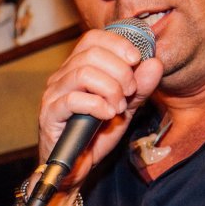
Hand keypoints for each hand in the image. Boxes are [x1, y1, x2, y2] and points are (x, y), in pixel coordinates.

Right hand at [38, 28, 163, 190]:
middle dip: (120, 71)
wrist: (77, 166)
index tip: (136, 60)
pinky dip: (98, 105)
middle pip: (91, 53)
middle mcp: (62, 77)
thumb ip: (140, 87)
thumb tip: (154, 63)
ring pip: (83, 73)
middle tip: (130, 92)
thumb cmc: (96, 134)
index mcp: (77, 68)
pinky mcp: (49, 114)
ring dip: (110, 88)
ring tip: (118, 107)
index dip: (118, 44)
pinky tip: (107, 115)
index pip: (93, 38)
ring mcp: (53, 95)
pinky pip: (74, 100)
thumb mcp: (126, 107)